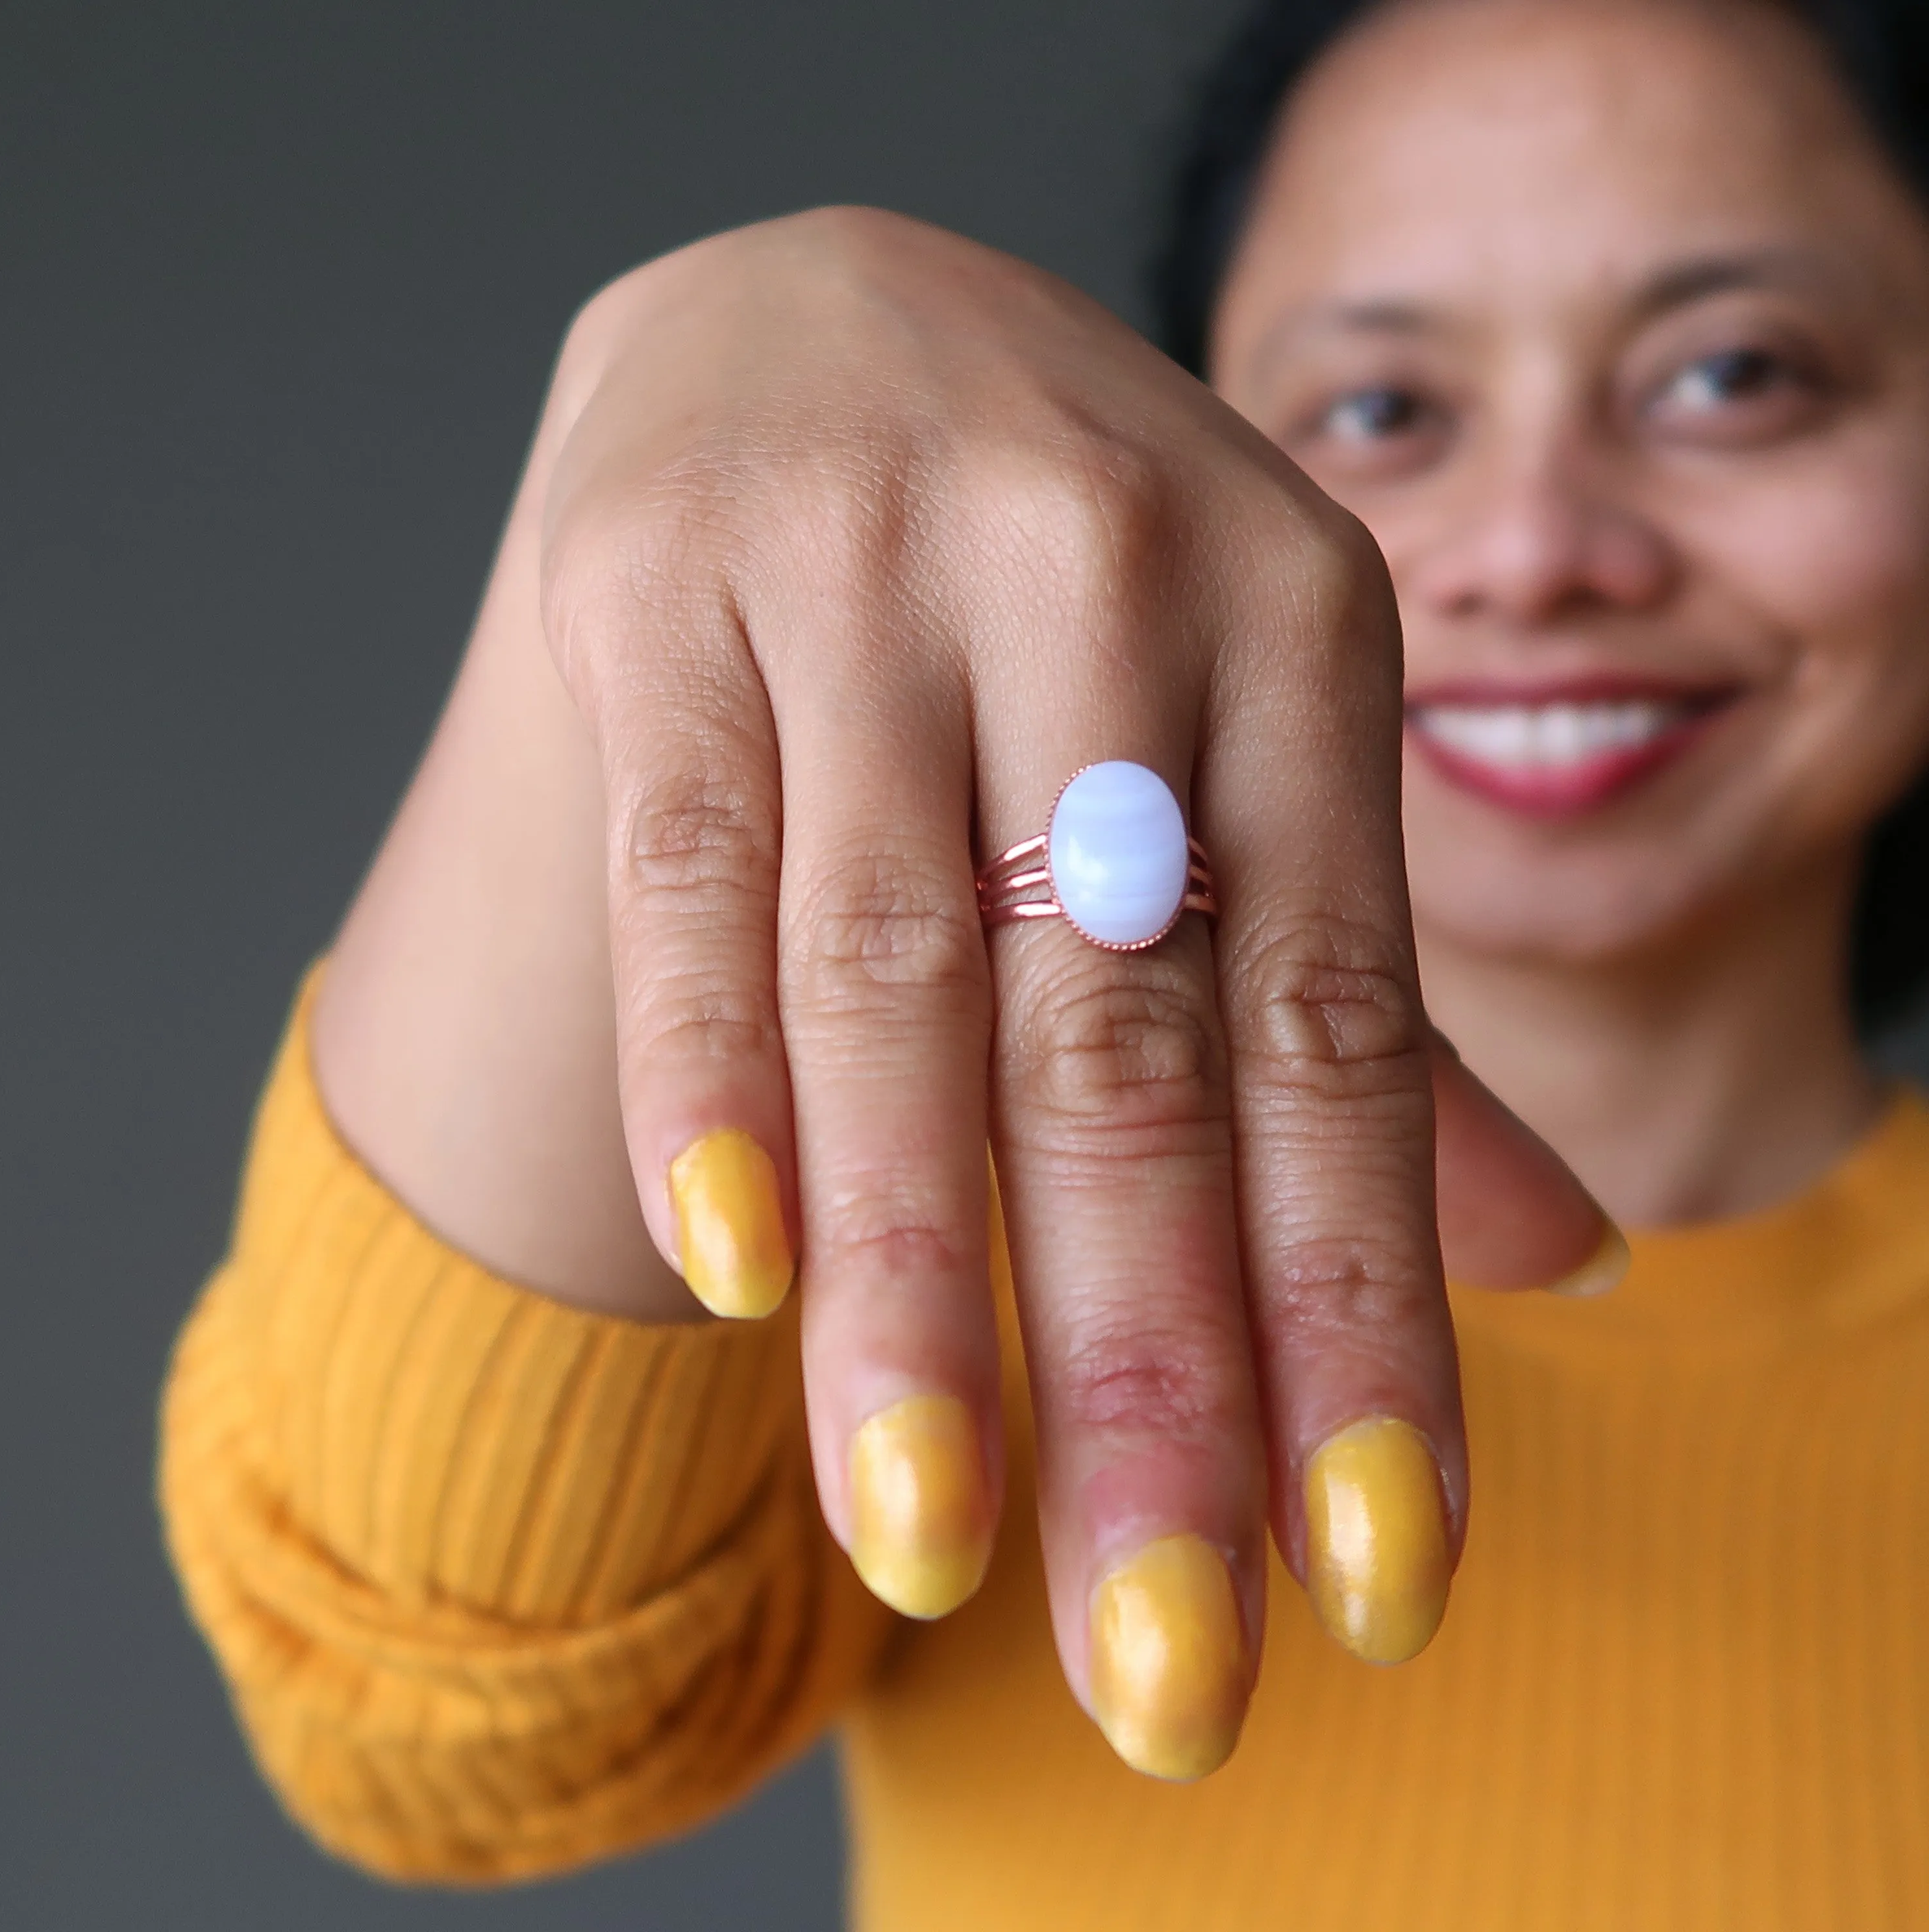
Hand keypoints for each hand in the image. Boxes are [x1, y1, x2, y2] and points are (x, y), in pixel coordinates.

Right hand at [318, 208, 1614, 1781]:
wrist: (820, 311)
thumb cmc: (1063, 581)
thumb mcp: (1244, 734)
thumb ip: (1354, 999)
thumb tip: (1553, 1268)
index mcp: (1299, 628)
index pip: (1336, 1031)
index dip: (1358, 1317)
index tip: (1369, 1582)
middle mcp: (1109, 582)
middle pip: (1125, 1040)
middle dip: (1150, 1369)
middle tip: (1167, 1666)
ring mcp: (871, 564)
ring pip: (896, 976)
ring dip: (921, 1285)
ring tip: (926, 1549)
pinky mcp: (664, 574)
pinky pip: (696, 858)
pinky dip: (715, 1066)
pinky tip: (740, 1266)